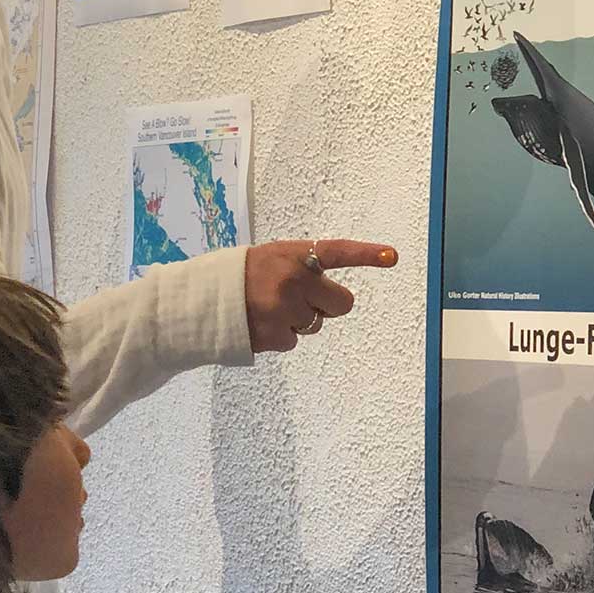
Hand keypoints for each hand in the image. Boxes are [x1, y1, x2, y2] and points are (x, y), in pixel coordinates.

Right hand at [245, 239, 398, 351]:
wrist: (201, 301)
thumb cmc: (240, 276)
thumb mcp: (271, 258)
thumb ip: (302, 268)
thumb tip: (328, 295)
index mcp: (294, 255)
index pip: (337, 252)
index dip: (367, 254)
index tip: (392, 256)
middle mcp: (295, 280)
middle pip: (342, 303)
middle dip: (327, 305)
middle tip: (301, 299)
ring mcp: (287, 310)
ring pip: (316, 324)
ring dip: (299, 320)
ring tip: (269, 309)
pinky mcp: (278, 336)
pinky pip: (294, 340)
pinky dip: (280, 335)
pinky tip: (259, 323)